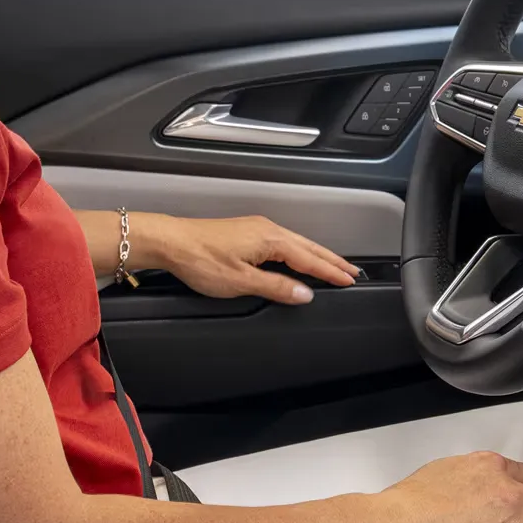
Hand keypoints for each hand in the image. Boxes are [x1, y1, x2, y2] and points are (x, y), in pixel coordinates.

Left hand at [142, 214, 359, 304]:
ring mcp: (257, 229)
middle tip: (352, 272)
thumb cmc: (200, 259)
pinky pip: (283, 242)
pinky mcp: (247, 232)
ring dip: (317, 255)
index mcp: (270, 239)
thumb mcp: (241, 281)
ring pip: (297, 243)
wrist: (170, 241)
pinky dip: (299, 251)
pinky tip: (299, 259)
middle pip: (309, 247)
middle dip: (331, 261)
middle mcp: (267, 229)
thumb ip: (276, 287)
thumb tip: (304, 294)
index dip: (330, 272)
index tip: (349, 280)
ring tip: (333, 266)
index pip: (310, 259)